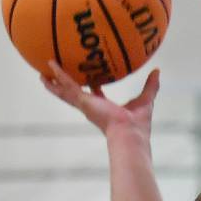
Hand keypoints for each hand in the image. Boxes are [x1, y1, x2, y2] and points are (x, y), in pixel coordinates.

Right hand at [41, 61, 160, 137]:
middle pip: (75, 94)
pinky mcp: (83, 101)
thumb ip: (150, 86)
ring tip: (42, 74)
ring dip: (54, 83)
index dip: (94, 86)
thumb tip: (157, 72)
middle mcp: (93, 107)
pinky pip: (68, 85)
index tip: (90, 77)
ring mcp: (86, 105)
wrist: (129, 134)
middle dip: (66, 87)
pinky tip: (50, 65)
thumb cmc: (137, 124)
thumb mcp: (146, 99)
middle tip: (56, 78)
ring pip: (66, 91)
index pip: (97, 95)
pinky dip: (59, 75)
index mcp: (105, 108)